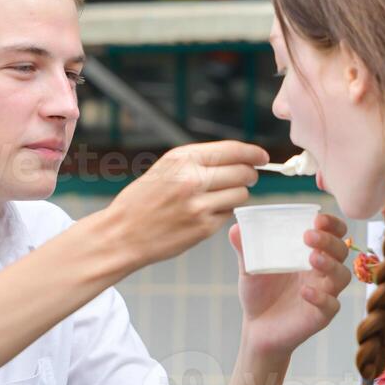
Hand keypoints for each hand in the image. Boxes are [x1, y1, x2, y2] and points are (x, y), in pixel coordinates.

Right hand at [105, 141, 265, 269]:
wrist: (121, 233)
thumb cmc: (142, 200)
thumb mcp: (165, 168)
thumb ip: (198, 161)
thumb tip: (238, 157)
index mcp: (182, 159)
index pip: (232, 150)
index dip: (253, 153)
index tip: (263, 157)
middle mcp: (192, 179)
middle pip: (243, 172)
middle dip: (250, 174)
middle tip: (248, 177)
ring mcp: (199, 205)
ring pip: (241, 194)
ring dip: (237, 194)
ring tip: (219, 197)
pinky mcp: (203, 227)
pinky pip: (228, 214)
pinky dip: (222, 212)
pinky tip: (205, 213)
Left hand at [231, 213, 350, 356]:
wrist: (256, 329)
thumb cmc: (259, 293)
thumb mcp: (249, 269)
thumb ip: (246, 249)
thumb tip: (235, 228)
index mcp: (310, 254)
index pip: (333, 233)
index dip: (331, 224)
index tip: (318, 218)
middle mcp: (322, 272)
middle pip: (341, 251)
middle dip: (329, 241)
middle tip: (308, 236)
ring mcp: (325, 293)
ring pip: (342, 276)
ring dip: (330, 264)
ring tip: (312, 258)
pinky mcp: (321, 315)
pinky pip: (331, 305)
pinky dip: (321, 297)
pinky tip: (304, 291)